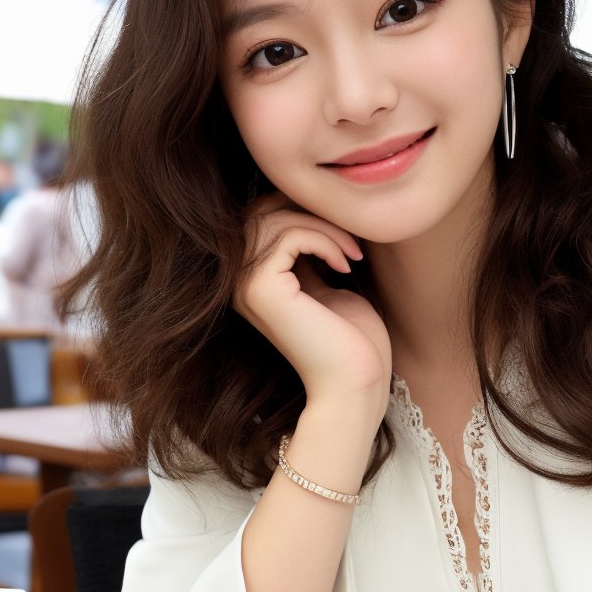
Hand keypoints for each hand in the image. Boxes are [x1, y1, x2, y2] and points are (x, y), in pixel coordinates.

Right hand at [233, 196, 390, 407]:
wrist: (354, 382)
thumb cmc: (348, 339)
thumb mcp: (322, 283)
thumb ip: (304, 253)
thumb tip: (301, 210)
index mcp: (249, 280)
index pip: (260, 216)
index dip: (302, 209)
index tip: (343, 233)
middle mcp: (236, 282)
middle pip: (262, 210)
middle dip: (312, 212)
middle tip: (350, 237)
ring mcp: (243, 285)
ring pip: (276, 219)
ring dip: (324, 226)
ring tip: (352, 253)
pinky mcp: (260, 289)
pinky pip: (289, 235)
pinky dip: (325, 240)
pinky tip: (345, 265)